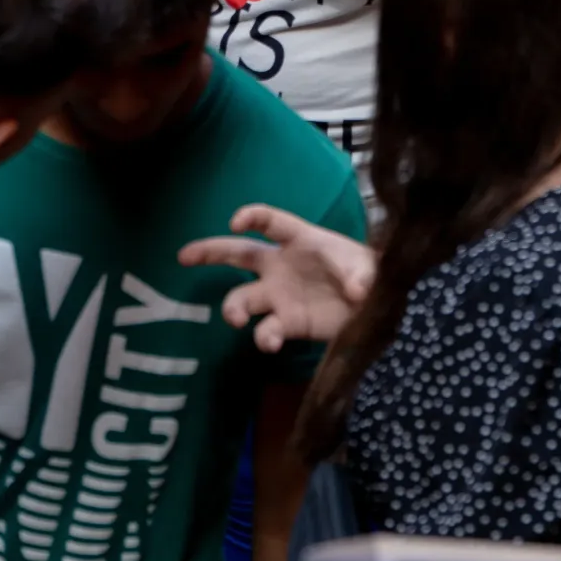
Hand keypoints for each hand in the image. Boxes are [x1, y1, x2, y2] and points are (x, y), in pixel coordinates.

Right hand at [178, 203, 375, 352]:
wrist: (377, 307)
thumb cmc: (369, 273)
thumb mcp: (368, 267)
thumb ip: (361, 275)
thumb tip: (357, 290)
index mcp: (299, 239)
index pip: (269, 222)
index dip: (251, 218)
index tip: (236, 223)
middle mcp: (281, 265)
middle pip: (238, 254)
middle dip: (210, 252)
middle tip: (184, 256)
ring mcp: (280, 295)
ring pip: (243, 297)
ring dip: (233, 308)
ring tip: (235, 318)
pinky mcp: (288, 323)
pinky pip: (266, 329)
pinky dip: (264, 337)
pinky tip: (268, 343)